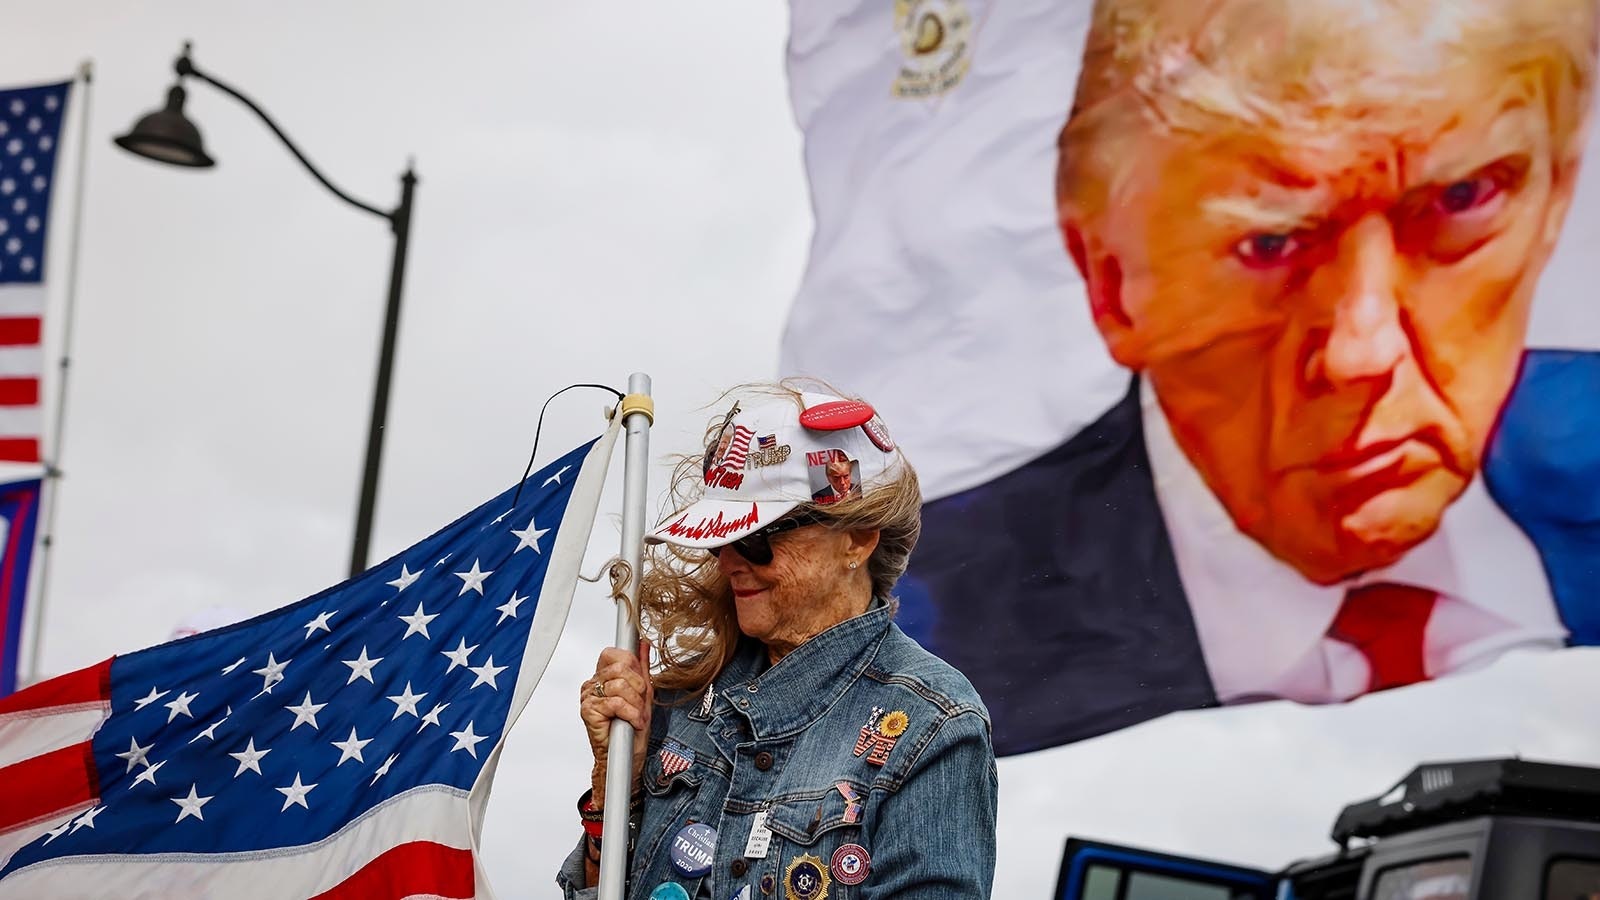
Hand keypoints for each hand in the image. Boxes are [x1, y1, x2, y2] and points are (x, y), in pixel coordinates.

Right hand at [580, 638, 652, 806]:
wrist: (625, 759)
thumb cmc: (632, 730)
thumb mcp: (643, 695)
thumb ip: (641, 668)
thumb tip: (643, 644)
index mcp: (602, 677)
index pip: (614, 654)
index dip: (632, 666)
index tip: (640, 685)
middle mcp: (592, 684)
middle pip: (621, 668)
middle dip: (639, 688)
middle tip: (640, 706)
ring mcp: (588, 697)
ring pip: (621, 685)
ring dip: (636, 705)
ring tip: (636, 717)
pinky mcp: (588, 711)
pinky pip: (616, 703)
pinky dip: (631, 714)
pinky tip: (632, 723)